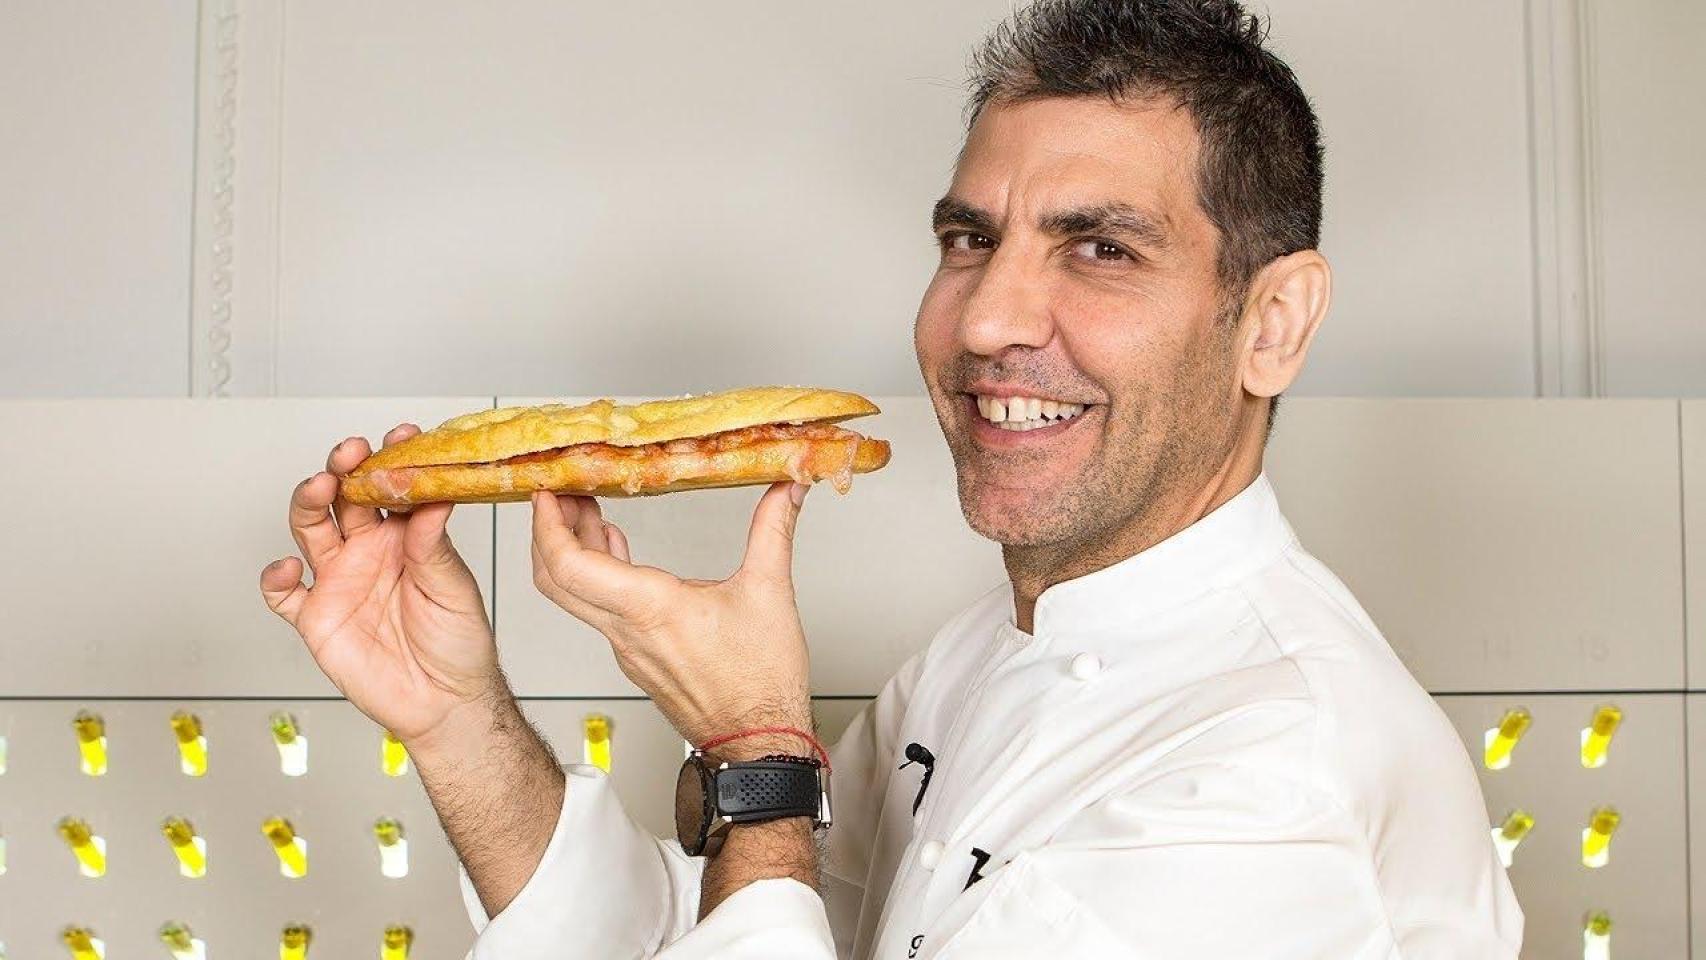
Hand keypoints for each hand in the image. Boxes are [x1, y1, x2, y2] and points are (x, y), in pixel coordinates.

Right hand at [260, 425, 499, 745]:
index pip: (393, 486)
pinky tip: (287, 568)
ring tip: (318, 487)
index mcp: (405, 536)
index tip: (403, 437)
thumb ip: (434, 545)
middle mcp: (367, 550)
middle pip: (343, 497)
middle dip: (344, 468)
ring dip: (308, 503)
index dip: (393, 460)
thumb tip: (434, 496)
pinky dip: (276, 578)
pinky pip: (283, 594)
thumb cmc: (459, 643)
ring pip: (310, 529)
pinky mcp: (316, 617)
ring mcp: (338, 580)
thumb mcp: (454, 588)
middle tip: (350, 453)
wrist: (444, 702)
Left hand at [529, 482, 814, 746]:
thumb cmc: (760, 684)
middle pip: (556, 580)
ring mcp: (628, 650)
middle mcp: (627, 632)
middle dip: (549, 531)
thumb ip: (774, 531)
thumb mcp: (770, 593)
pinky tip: (614, 552)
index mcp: (650, 609)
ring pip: (576, 596)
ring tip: (585, 512)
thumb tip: (787, 488)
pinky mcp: (638, 660)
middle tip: (559, 494)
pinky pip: (600, 612)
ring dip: (572, 552)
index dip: (548, 525)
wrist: (758, 744)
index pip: (569, 566)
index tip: (547, 494)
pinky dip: (596, 575)